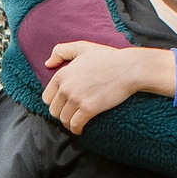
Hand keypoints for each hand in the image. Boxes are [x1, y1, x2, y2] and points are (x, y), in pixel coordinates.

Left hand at [41, 42, 176, 131]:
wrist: (129, 68)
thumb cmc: (108, 57)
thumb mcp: (82, 47)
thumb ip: (61, 51)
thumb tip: (48, 64)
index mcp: (62, 74)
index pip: (47, 97)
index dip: (54, 102)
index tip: (63, 105)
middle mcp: (66, 88)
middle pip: (53, 110)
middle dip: (61, 114)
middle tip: (70, 114)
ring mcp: (76, 99)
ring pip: (64, 119)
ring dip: (69, 123)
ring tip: (75, 122)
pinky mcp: (88, 109)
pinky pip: (75, 125)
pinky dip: (76, 129)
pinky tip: (81, 129)